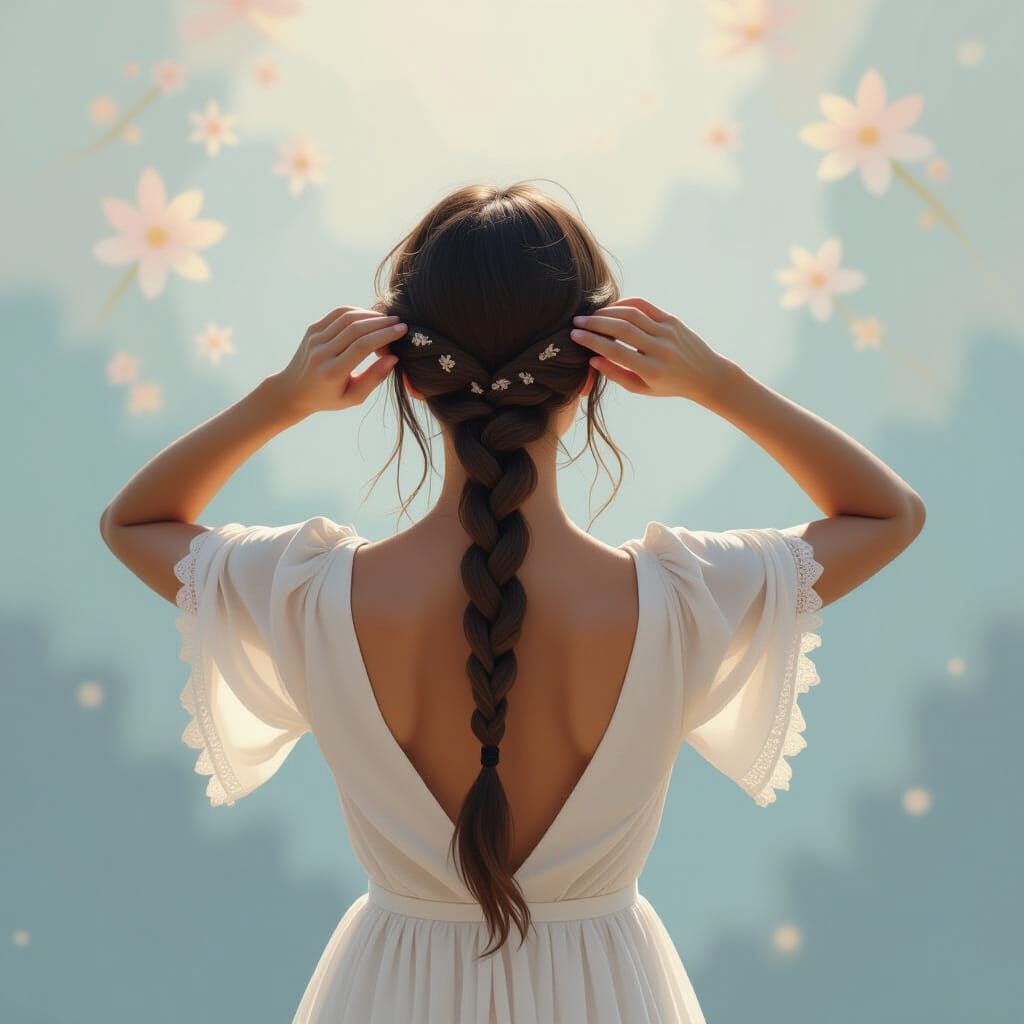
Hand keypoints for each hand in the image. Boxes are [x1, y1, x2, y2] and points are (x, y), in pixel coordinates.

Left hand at [272, 307, 406, 415]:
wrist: (293, 390)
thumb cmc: (328, 397)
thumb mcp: (353, 397)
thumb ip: (374, 378)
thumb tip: (393, 358)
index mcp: (332, 372)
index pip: (362, 347)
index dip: (384, 335)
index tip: (402, 330)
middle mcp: (321, 353)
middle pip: (355, 329)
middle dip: (381, 322)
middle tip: (399, 323)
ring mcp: (314, 339)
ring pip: (347, 317)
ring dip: (370, 315)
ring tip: (387, 320)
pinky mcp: (312, 329)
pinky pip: (337, 314)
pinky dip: (357, 312)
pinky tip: (369, 318)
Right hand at [570, 296, 735, 403]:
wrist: (706, 375)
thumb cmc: (668, 385)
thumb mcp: (642, 388)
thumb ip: (616, 374)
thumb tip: (592, 359)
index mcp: (652, 370)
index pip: (616, 351)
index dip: (593, 341)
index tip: (575, 335)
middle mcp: (661, 349)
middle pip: (622, 329)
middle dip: (595, 323)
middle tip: (576, 321)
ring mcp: (668, 331)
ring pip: (632, 314)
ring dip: (607, 312)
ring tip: (591, 315)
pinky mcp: (672, 320)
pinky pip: (644, 306)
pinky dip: (625, 304)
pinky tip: (612, 309)